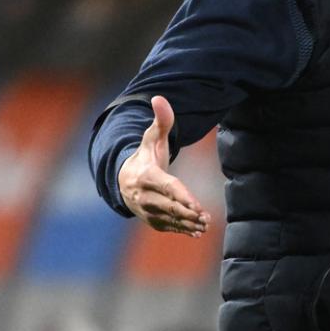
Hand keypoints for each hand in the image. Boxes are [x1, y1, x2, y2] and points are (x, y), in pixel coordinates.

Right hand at [117, 96, 209, 236]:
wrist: (123, 180)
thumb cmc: (145, 157)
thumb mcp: (151, 138)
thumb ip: (160, 121)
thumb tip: (159, 98)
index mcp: (146, 176)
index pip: (167, 188)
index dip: (182, 197)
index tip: (197, 205)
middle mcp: (144, 196)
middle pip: (169, 206)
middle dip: (188, 213)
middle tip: (206, 217)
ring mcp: (146, 210)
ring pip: (169, 219)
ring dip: (187, 224)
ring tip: (205, 226)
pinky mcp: (151, 220)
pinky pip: (167, 227)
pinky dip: (182, 230)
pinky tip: (197, 232)